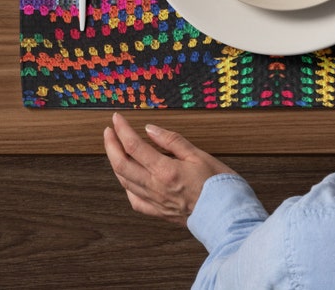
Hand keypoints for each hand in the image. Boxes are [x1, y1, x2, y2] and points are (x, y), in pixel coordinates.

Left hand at [104, 112, 237, 225]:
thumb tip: (151, 129)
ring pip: (124, 182)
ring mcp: (155, 202)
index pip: (134, 146)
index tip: (117, 118)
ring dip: (115, 163)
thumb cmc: (217, 184)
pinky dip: (127, 186)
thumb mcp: (199, 154)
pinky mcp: (159, 213)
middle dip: (111, 145)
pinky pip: (135, 200)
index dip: (122, 130)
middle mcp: (155, 187)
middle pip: (121, 165)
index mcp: (165, 170)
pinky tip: (128, 180)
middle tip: (108, 131)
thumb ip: (172, 141)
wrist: (226, 215)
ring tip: (115, 150)